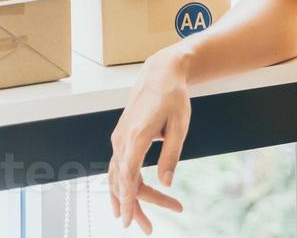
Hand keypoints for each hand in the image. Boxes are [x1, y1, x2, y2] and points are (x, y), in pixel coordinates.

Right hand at [107, 48, 190, 231]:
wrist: (159, 74)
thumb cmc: (174, 97)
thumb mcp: (181, 124)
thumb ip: (172, 154)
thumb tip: (167, 182)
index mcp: (136, 135)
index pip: (127, 175)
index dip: (127, 200)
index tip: (129, 220)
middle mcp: (121, 139)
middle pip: (121, 182)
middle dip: (133, 207)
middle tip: (148, 229)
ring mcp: (118, 139)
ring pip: (115, 177)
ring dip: (125, 200)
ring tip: (137, 222)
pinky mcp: (120, 138)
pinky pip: (116, 168)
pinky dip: (119, 187)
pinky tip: (124, 201)